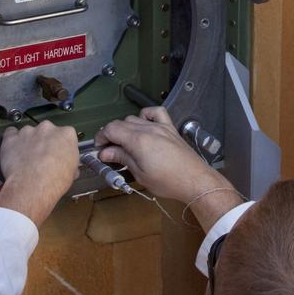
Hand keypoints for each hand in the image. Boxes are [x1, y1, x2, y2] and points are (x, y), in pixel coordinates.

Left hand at [0, 121, 79, 226]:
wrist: (33, 185)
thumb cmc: (56, 180)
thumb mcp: (72, 172)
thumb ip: (69, 162)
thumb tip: (67, 166)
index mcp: (66, 134)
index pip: (66, 135)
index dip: (61, 146)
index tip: (58, 155)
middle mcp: (48, 128)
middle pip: (47, 131)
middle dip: (44, 142)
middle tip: (42, 157)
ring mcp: (28, 131)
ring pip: (28, 132)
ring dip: (28, 142)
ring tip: (26, 158)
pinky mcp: (11, 138)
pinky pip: (11, 133)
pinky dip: (12, 140)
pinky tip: (13, 150)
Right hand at [95, 107, 242, 229]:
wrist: (194, 180)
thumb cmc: (167, 182)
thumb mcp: (140, 174)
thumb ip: (122, 158)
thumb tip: (104, 152)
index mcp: (138, 140)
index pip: (111, 129)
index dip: (101, 137)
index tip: (99, 149)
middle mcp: (148, 128)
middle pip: (121, 123)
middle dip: (111, 134)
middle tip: (109, 150)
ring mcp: (161, 126)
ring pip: (135, 118)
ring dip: (126, 127)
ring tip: (125, 142)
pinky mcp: (170, 128)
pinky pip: (156, 112)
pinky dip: (146, 115)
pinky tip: (144, 125)